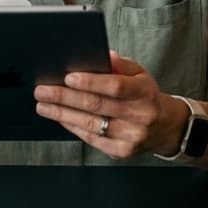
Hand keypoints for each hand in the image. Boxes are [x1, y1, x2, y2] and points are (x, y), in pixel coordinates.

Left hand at [33, 51, 187, 159]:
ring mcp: (131, 136)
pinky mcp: (121, 151)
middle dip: (65, 97)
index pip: (115, 87)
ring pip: (90, 124)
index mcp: (144, 92)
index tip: (68, 77)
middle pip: (97, 106)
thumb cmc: (145, 95)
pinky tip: (59, 118)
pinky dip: (72, 127)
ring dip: (62, 114)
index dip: (91, 83)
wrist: (166, 127)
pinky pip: (91, 139)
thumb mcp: (139, 73)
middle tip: (42, 90)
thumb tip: (101, 56)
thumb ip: (119, 64)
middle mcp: (139, 115)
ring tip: (43, 105)